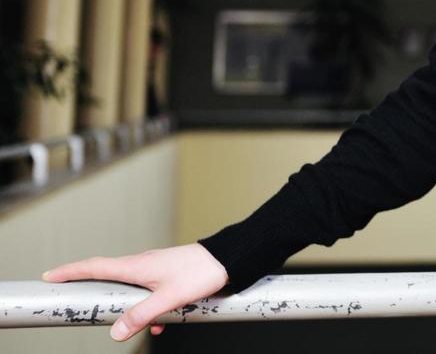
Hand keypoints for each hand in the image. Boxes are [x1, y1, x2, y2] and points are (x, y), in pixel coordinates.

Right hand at [41, 243, 229, 341]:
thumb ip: (141, 315)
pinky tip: (159, 325)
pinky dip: (148, 309)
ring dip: (124, 305)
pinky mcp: (167, 275)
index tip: (50, 275)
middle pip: (106, 275)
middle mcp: (142, 264)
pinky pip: (148, 293)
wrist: (229, 259)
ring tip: (122, 322)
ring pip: (129, 288)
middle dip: (89, 287)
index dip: (71, 271)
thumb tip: (115, 333)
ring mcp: (154, 269)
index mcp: (136, 266)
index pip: (95, 267)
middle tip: (70, 295)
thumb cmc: (201, 272)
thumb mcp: (168, 298)